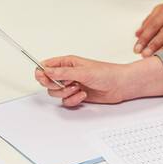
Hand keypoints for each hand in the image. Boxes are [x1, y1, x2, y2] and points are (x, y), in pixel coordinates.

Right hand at [34, 55, 162, 106]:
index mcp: (67, 62)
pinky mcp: (76, 95)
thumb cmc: (106, 73)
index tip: (43, 77)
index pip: (46, 66)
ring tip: (78, 88)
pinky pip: (65, 101)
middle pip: (47, 81)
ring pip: (56, 92)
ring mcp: (71, 85)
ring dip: (65, 93)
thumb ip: (63, 72)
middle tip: (64, 84)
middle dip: (54, 85)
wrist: (120, 85)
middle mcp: (67, 73)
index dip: (41, 72)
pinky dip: (73, 100)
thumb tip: (46, 71)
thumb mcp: (83, 71)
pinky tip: (83, 95)